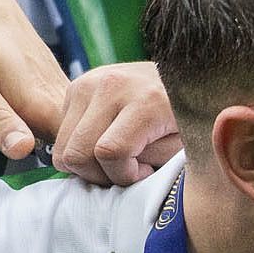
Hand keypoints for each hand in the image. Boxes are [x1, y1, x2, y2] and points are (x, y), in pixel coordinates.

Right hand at [51, 62, 178, 185]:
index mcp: (144, 100)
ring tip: (118, 157)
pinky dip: (81, 146)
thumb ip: (151, 160)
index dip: (124, 175)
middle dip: (100, 175)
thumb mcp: (184, 145)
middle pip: (77, 153)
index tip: (145, 172)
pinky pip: (64, 133)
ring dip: (87, 163)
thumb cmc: (190, 117)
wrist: (185, 77)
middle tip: (127, 171)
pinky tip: (107, 140)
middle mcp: (110, 85)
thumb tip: (116, 170)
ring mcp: (88, 82)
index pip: (110, 152)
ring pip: (63, 147)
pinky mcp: (77, 85)